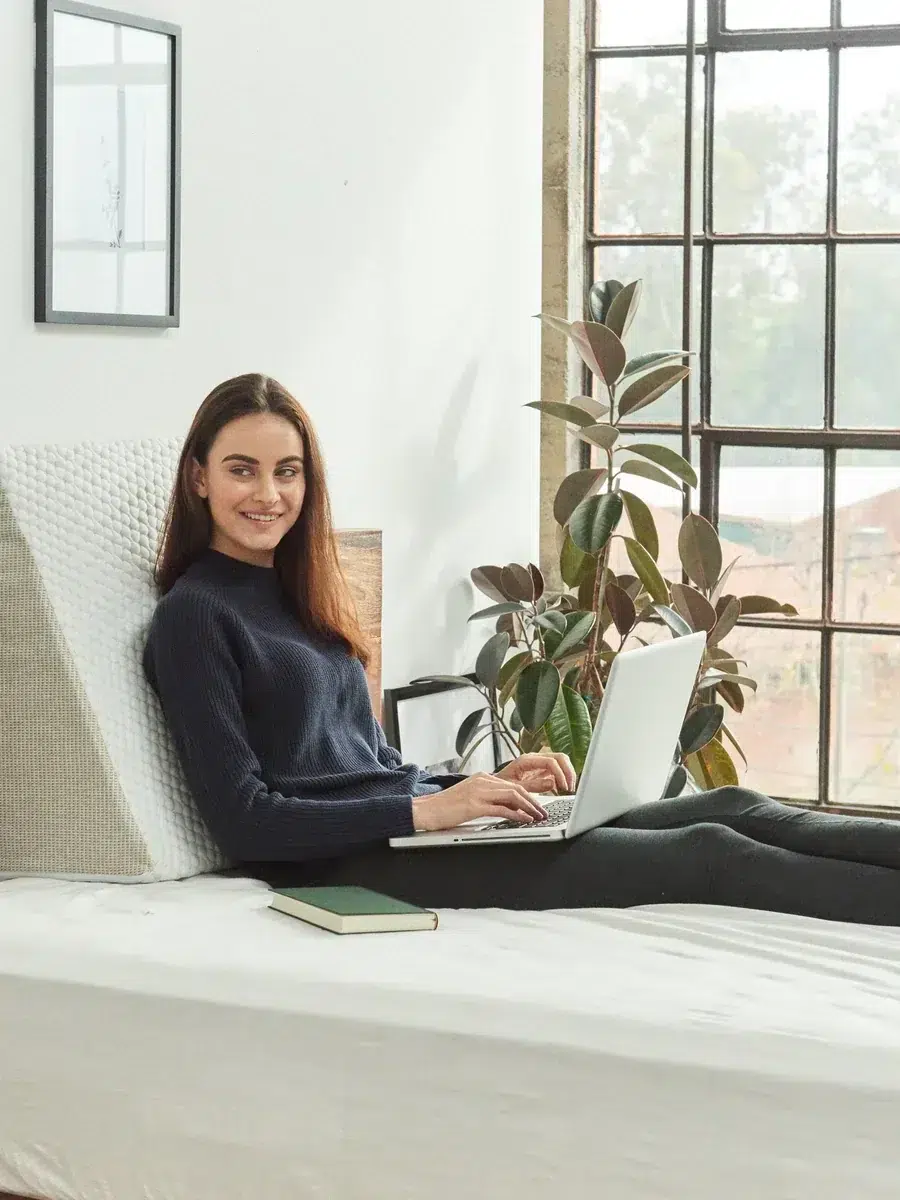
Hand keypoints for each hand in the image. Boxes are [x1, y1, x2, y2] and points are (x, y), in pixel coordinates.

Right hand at [411, 773, 548, 832]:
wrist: (424, 810)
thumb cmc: (446, 808)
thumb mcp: (470, 799)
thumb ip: (489, 799)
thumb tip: (509, 809)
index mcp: (482, 778)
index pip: (512, 785)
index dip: (528, 796)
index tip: (538, 806)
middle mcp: (482, 781)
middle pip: (516, 788)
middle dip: (533, 801)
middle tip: (543, 813)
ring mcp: (478, 791)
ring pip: (512, 795)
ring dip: (529, 807)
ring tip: (538, 817)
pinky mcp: (474, 805)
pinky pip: (501, 808)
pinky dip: (517, 814)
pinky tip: (525, 820)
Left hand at [495, 752, 576, 794]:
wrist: (493, 787)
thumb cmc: (500, 787)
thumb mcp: (514, 788)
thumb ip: (533, 786)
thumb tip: (552, 783)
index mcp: (526, 760)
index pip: (551, 761)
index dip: (561, 774)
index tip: (564, 787)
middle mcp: (534, 758)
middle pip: (560, 758)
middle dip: (568, 772)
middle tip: (570, 788)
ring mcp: (539, 763)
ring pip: (561, 762)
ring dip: (568, 774)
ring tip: (568, 789)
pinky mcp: (541, 770)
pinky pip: (557, 770)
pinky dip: (563, 778)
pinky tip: (561, 789)